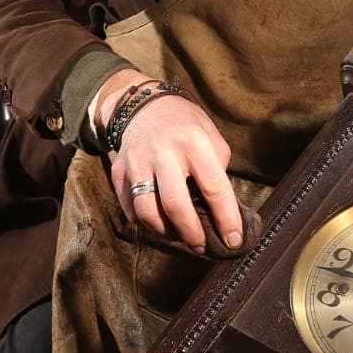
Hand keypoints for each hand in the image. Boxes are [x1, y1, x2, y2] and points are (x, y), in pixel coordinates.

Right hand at [101, 70, 238, 253]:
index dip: (226, 218)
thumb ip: (218, 171)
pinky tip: (159, 221)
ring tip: (178, 235)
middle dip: (192, 234)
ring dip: (165, 232)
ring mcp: (137, 160)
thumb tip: (223, 212)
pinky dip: (144, 221)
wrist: (145, 105)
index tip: (233, 240)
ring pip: (147, 210)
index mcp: (193, 141)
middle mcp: (163, 151)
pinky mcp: (119, 170)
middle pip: (176, 205)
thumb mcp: (212, 137)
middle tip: (202, 247)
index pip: (213, 187)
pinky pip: (129, 207)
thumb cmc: (186, 126)